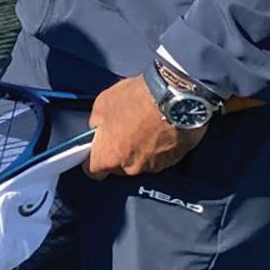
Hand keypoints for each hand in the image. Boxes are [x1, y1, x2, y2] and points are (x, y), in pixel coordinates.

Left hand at [84, 75, 205, 178]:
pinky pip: (161, 157)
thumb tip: (99, 129)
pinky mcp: (174, 161)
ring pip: (141, 162)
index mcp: (108, 156)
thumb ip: (97, 123)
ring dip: (141, 149)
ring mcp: (154, 166)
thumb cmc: (138, 100)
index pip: (93, 171)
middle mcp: (130, 167)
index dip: (93, 161)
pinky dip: (160, 147)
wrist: (176, 98)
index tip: (96, 152)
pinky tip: (161, 129)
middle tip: (125, 130)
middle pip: (119, 166)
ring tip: (146, 126)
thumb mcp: (103, 103)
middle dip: (119, 152)